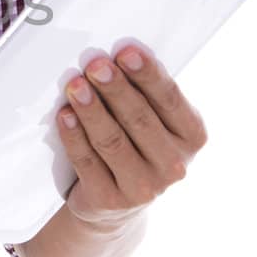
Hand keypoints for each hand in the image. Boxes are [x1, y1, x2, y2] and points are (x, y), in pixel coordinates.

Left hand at [56, 44, 207, 229]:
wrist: (117, 205)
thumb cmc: (137, 146)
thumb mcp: (156, 123)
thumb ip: (146, 94)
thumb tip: (116, 58)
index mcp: (192, 136)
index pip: (170, 99)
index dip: (147, 74)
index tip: (126, 52)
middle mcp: (173, 164)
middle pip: (139, 119)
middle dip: (115, 88)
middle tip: (95, 65)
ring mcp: (144, 187)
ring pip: (112, 140)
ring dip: (91, 110)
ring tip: (76, 86)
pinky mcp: (110, 199)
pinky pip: (88, 162)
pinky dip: (74, 137)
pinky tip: (65, 116)